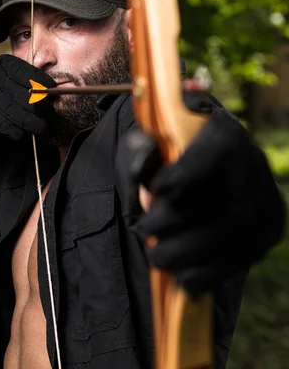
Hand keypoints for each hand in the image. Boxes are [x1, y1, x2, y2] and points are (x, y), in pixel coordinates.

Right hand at [0, 54, 55, 139]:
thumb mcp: (8, 71)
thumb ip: (27, 78)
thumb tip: (52, 91)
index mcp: (4, 64)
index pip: (25, 72)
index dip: (41, 82)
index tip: (53, 89)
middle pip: (21, 94)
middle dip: (38, 107)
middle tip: (50, 115)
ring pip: (11, 110)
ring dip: (29, 122)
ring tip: (40, 127)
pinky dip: (12, 130)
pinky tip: (21, 133)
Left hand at [125, 108, 285, 294]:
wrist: (209, 164)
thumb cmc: (172, 151)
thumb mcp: (149, 141)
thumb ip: (139, 150)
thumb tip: (141, 173)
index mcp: (222, 133)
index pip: (208, 156)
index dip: (182, 175)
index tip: (157, 188)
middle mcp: (252, 162)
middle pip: (221, 201)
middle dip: (174, 223)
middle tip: (143, 230)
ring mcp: (266, 197)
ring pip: (234, 234)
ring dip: (187, 253)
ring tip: (158, 255)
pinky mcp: (270, 228)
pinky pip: (245, 257)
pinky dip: (210, 273)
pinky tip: (184, 277)